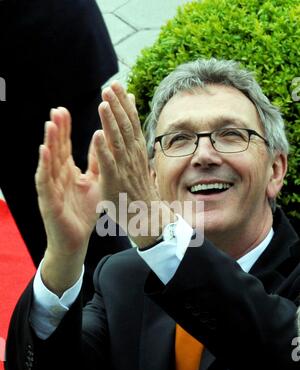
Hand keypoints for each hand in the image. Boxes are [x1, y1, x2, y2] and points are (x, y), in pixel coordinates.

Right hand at [35, 107, 102, 292]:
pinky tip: (44, 152)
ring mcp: (51, 188)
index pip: (65, 147)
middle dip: (57, 130)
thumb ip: (96, 163)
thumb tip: (101, 141)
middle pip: (56, 150)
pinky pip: (45, 181)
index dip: (65, 130)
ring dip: (50, 143)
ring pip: (49, 162)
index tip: (64, 110)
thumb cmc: (83, 213)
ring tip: (51, 124)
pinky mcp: (48, 201)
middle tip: (57, 111)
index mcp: (67, 172)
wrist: (75, 240)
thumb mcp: (94, 183)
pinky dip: (44, 166)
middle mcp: (57, 177)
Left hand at [94, 82, 173, 247]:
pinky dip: (103, 150)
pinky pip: (108, 164)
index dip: (124, 103)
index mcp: (137, 151)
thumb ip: (134, 141)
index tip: (118, 85)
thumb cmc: (139, 190)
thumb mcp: (138, 162)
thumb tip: (134, 120)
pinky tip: (98, 135)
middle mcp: (132, 157)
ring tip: (103, 102)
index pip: (132, 122)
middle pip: (126, 127)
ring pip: (118, 141)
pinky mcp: (115, 182)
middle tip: (110, 86)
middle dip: (118, 105)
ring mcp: (124, 169)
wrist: (147, 217)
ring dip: (111, 121)